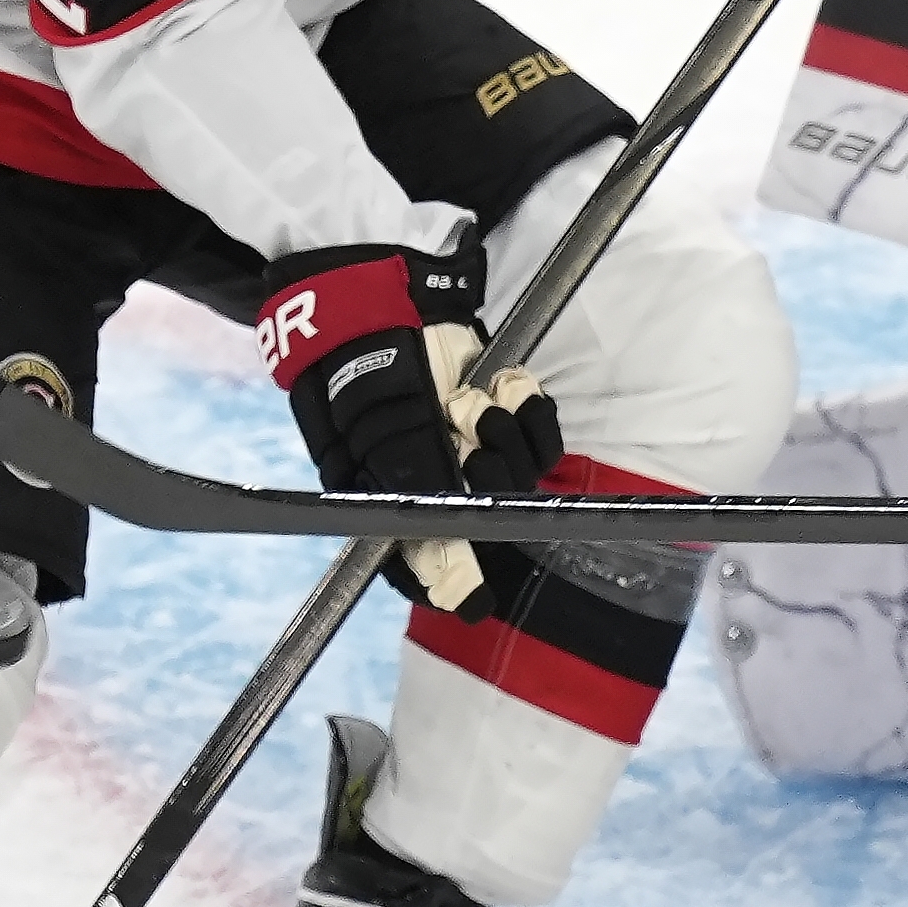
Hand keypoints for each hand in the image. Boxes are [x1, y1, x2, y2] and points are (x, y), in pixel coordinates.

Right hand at [257, 230, 564, 605]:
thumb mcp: (385, 456)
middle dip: (485, 468)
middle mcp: (447, 484)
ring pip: (524, 470)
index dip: (466, 572)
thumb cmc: (366, 383)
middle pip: (497, 511)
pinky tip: (500, 384)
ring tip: (466, 398)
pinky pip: (541, 427)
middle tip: (457, 431)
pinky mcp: (509, 411)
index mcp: (404, 504)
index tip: (477, 582)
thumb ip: (426, 525)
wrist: (380, 305)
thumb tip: (461, 601)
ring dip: (500, 428)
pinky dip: (527, 404)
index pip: (445, 565)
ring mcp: (480, 447)